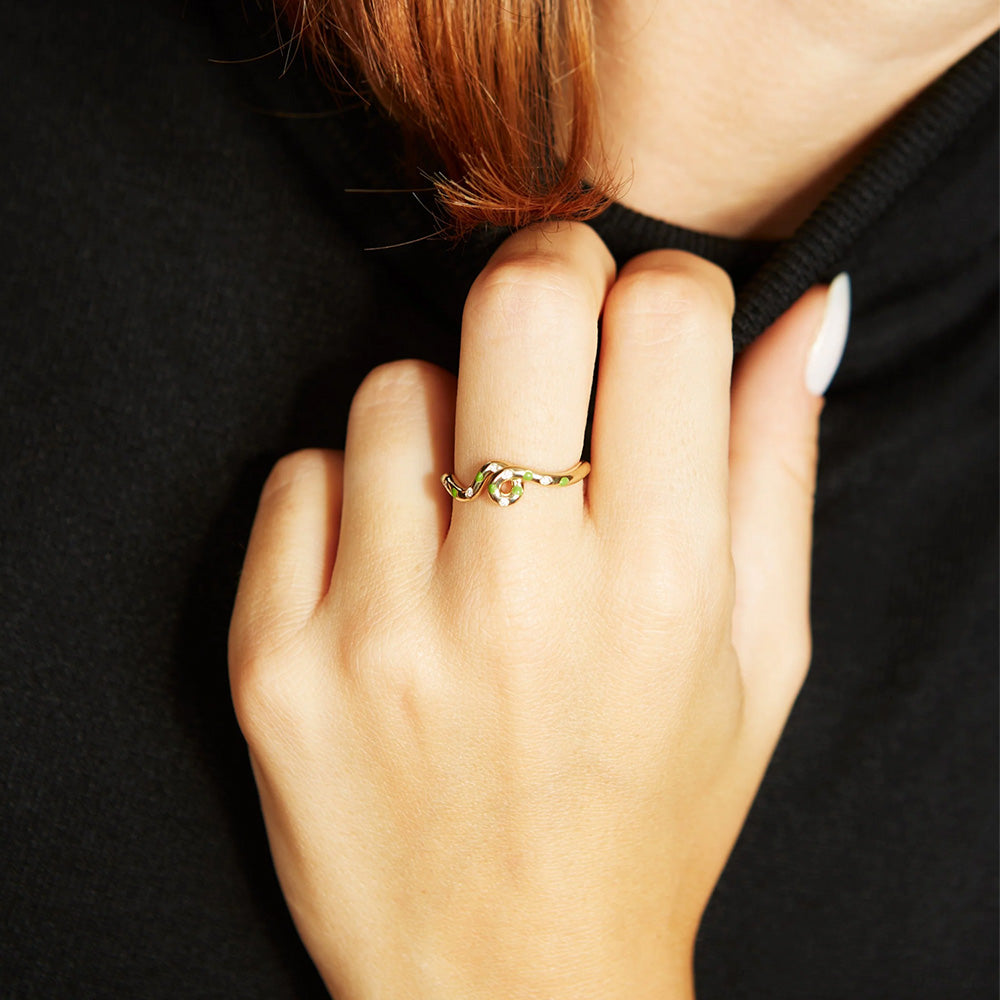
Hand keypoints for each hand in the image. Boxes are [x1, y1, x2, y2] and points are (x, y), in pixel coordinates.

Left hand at [229, 222, 847, 998]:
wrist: (511, 980)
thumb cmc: (650, 815)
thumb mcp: (755, 661)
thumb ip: (774, 473)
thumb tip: (798, 317)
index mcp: (660, 586)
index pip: (664, 318)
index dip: (658, 291)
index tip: (641, 328)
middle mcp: (516, 598)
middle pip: (518, 306)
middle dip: (545, 285)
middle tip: (548, 341)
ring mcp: (381, 631)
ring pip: (397, 388)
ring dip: (441, 420)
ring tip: (466, 516)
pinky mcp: (279, 664)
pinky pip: (299, 475)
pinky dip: (346, 496)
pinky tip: (387, 572)